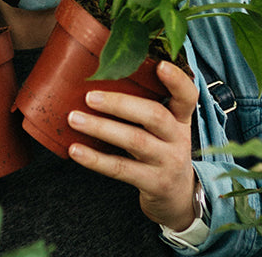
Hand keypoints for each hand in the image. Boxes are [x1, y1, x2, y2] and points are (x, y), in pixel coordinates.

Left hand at [67, 60, 198, 230]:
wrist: (177, 198)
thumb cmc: (160, 149)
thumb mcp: (162, 127)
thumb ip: (143, 105)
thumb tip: (100, 75)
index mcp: (180, 118)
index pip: (187, 95)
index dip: (177, 80)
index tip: (161, 64)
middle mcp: (178, 138)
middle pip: (155, 116)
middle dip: (120, 104)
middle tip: (89, 97)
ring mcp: (168, 162)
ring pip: (135, 141)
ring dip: (101, 128)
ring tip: (74, 119)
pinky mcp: (153, 183)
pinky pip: (122, 169)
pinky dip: (96, 159)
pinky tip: (75, 150)